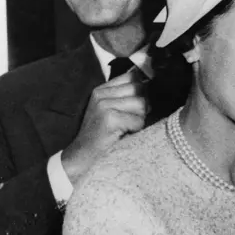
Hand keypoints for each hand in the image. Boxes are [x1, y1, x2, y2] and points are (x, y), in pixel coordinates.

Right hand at [62, 71, 147, 185]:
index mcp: (102, 90)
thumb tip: (151, 86)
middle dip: (143, 106)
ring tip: (126, 129)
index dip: (142, 90)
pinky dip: (136, 130)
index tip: (137, 106)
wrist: (82, 158)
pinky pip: (138, 120)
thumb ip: (126, 98)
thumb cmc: (101, 138)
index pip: (133, 75)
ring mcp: (104, 105)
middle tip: (132, 120)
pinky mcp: (109, 118)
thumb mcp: (111, 112)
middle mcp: (101, 94)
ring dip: (139, 119)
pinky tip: (124, 135)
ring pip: (141, 104)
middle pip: (139, 88)